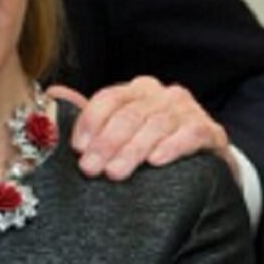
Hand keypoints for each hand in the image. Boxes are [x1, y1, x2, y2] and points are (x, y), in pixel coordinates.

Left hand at [48, 76, 236, 181]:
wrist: (202, 165)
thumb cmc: (150, 145)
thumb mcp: (119, 130)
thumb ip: (90, 115)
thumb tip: (52, 93)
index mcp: (136, 90)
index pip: (109, 98)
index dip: (90, 121)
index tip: (77, 147)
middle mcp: (162, 94)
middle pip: (130, 114)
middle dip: (107, 143)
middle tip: (91, 169)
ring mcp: (188, 110)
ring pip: (156, 125)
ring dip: (133, 150)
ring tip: (115, 173)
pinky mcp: (211, 130)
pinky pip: (191, 134)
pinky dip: (172, 146)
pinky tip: (156, 161)